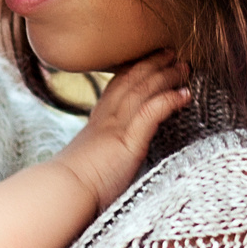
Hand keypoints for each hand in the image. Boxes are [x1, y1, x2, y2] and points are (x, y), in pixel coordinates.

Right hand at [57, 52, 191, 215]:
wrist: (62, 194)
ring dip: (166, 76)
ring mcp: (116, 129)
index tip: (148, 62)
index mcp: (96, 126)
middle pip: (130, 81)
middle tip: (170, 54)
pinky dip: (168, 99)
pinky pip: (151, 112)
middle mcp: (105, 121)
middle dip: (152, 65)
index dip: (133, 72)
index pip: (116, 89)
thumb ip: (101, 159)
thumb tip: (108, 166)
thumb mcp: (87, 166)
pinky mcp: (127, 141)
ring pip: (143, 90)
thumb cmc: (73, 190)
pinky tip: (184, 95)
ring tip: (184, 68)